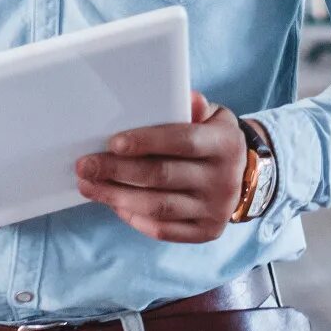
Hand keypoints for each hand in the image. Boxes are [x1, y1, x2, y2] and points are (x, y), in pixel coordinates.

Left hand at [75, 93, 245, 244]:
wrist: (245, 178)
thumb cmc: (214, 140)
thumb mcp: (215, 117)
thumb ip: (196, 108)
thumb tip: (186, 99)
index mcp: (225, 144)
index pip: (182, 141)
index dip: (146, 142)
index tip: (112, 143)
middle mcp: (223, 180)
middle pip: (162, 176)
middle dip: (118, 171)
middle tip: (85, 166)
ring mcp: (215, 210)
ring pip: (158, 207)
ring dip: (117, 197)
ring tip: (89, 186)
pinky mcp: (206, 232)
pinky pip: (163, 230)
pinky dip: (134, 218)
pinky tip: (113, 204)